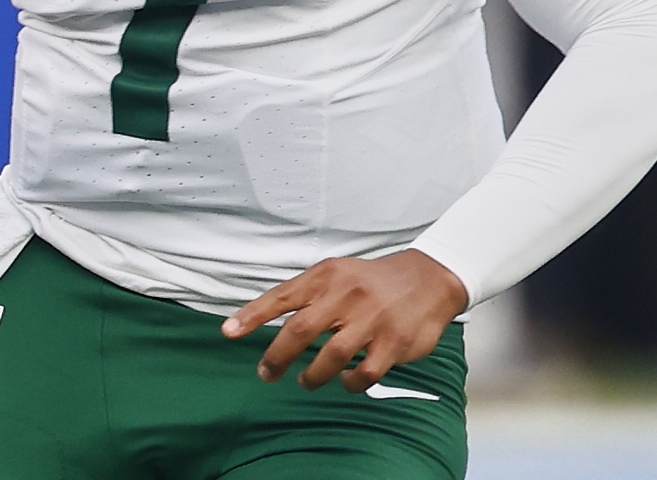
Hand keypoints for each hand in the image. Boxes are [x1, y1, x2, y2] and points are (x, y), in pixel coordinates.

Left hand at [220, 249, 468, 391]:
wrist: (428, 279)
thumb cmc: (372, 281)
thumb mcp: (337, 274)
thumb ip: (307, 294)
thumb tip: (266, 319)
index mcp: (327, 276)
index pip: (282, 296)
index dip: (252, 315)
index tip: (228, 332)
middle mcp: (346, 295)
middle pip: (299, 330)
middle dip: (276, 356)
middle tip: (266, 373)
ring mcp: (370, 320)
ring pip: (329, 358)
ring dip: (312, 375)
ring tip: (306, 379)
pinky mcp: (392, 343)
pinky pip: (362, 373)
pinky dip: (349, 382)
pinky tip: (345, 380)